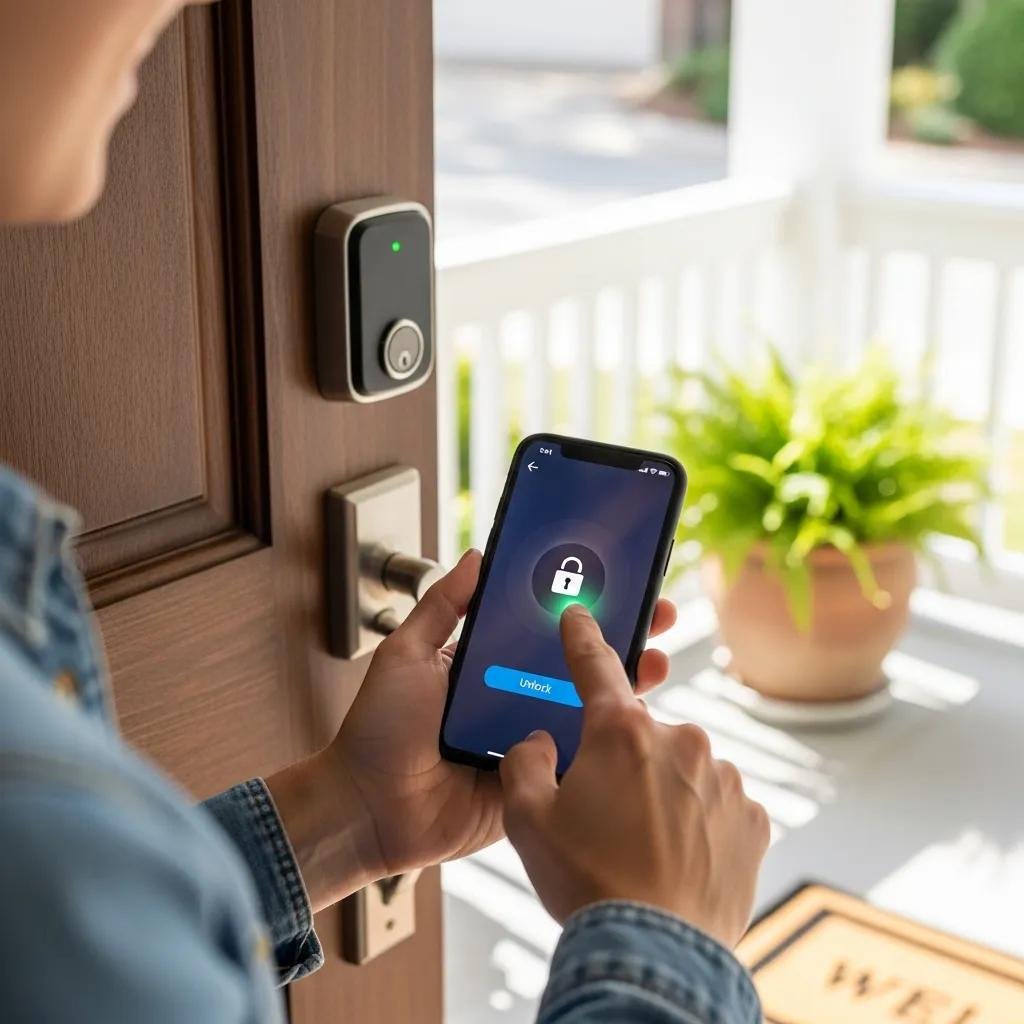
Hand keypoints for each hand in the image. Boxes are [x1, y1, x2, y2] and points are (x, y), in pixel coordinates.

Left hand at [267, 549, 678, 911]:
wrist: (366, 807)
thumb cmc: (378, 731)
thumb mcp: (407, 654)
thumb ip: (443, 606)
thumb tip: (478, 555)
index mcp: (487, 667)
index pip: (544, 630)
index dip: (580, 609)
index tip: (617, 583)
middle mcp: (512, 700)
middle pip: (575, 667)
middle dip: (619, 641)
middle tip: (657, 616)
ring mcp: (527, 743)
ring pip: (584, 711)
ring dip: (623, 687)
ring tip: (657, 661)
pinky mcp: (535, 784)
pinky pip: (574, 762)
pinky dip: (604, 745)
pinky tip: (634, 724)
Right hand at [500, 604, 769, 947]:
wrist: (654, 953)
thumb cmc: (588, 883)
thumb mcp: (528, 820)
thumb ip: (526, 763)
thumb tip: (541, 742)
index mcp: (621, 732)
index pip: (596, 667)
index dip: (583, 638)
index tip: (581, 615)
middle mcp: (680, 740)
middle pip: (640, 735)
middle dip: (622, 763)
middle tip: (604, 815)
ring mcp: (722, 777)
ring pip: (682, 769)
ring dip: (663, 793)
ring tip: (643, 848)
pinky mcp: (753, 816)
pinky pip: (717, 804)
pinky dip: (699, 822)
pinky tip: (678, 859)